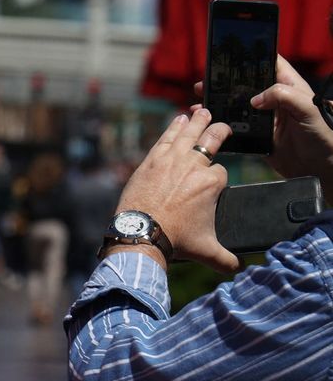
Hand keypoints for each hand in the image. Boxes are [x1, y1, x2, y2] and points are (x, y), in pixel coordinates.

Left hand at [117, 109, 238, 272]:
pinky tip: (179, 119)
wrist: (142, 232)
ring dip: (197, 121)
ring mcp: (171, 160)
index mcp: (212, 182)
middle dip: (218, 131)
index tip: (212, 181)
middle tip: (221, 126)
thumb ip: (227, 259)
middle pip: (211, 140)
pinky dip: (173, 127)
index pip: (221, 170)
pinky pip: (165, 138)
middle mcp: (194, 166)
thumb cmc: (176, 240)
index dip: (217, 176)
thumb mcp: (207, 251)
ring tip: (203, 111)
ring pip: (188, 134)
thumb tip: (239, 269)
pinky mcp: (151, 160)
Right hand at [195, 56, 332, 194]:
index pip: (269, 64)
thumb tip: (254, 100)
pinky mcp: (257, 136)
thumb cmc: (323, 135)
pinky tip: (207, 121)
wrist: (321, 168)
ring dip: (218, 103)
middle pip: (245, 84)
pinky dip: (220, 124)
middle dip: (223, 82)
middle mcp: (274, 100)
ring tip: (200, 102)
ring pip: (236, 105)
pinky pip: (235, 127)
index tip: (228, 55)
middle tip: (204, 83)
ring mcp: (264, 118)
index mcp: (289, 87)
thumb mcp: (308, 108)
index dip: (251, 57)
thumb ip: (284, 96)